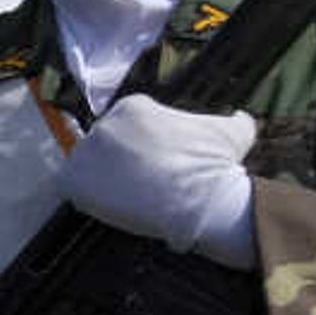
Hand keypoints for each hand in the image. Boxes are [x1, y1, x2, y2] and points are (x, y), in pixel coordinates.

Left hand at [60, 94, 260, 267]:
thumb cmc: (217, 164)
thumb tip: (241, 117)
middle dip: (120, 163)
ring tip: (130, 198)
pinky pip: (74, 190)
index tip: (154, 165)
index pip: (127, 126)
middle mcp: (103, 125)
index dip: (140, 149)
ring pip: (89, 167)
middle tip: (141, 184)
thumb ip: (233, 118)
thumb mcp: (233, 131)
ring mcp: (85, 153)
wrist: (202, 199)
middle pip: (105, 146)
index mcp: (133, 106)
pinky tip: (113, 208)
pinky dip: (88, 199)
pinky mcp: (74, 181)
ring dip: (104, 181)